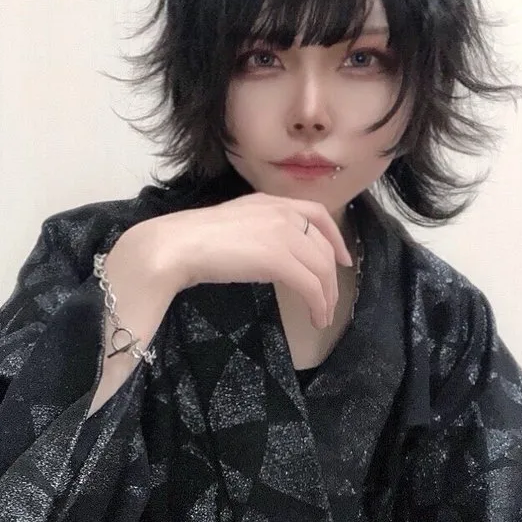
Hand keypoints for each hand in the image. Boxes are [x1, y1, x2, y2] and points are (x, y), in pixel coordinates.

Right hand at [145, 192, 353, 330]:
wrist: (179, 246)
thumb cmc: (194, 240)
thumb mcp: (234, 226)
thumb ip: (258, 232)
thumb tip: (270, 256)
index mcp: (270, 202)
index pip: (317, 214)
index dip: (336, 239)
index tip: (342, 260)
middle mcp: (283, 213)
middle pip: (323, 247)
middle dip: (331, 278)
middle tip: (330, 301)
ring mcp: (283, 235)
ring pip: (322, 269)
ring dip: (327, 297)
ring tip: (322, 316)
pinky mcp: (280, 259)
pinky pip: (311, 286)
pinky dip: (318, 304)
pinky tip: (315, 318)